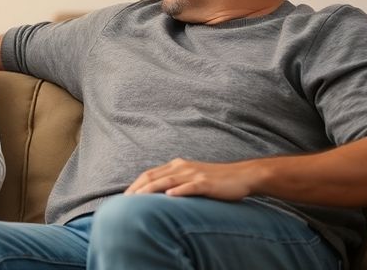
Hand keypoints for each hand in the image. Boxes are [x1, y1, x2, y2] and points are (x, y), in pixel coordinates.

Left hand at [124, 158, 257, 200]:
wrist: (241, 176)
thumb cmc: (215, 180)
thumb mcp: (191, 177)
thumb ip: (175, 181)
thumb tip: (158, 193)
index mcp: (177, 165)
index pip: (150, 174)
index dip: (136, 184)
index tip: (124, 196)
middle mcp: (182, 167)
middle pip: (154, 176)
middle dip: (138, 188)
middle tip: (126, 200)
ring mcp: (194, 174)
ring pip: (168, 180)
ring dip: (151, 190)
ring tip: (138, 199)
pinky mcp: (206, 183)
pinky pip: (190, 186)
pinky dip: (179, 190)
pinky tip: (170, 196)